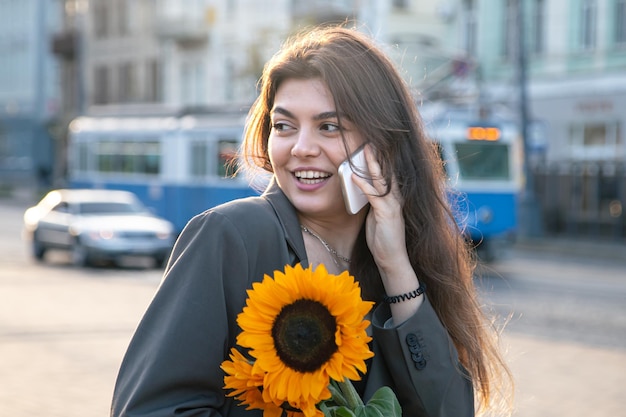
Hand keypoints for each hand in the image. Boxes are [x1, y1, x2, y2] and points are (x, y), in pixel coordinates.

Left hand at [353, 145, 422, 320]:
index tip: (372, 142)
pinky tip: (354, 176)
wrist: (392, 259)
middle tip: (369, 137)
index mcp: (393, 197)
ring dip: (372, 163)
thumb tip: (360, 186)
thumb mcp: (375, 215)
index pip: (387, 172)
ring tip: (364, 149)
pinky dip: (364, 185)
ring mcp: (393, 205)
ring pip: (383, 179)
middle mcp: (396, 198)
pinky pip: (374, 195)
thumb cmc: (382, 238)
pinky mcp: (388, 214)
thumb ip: (371, 200)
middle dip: (378, 154)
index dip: (380, 157)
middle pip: (387, 170)